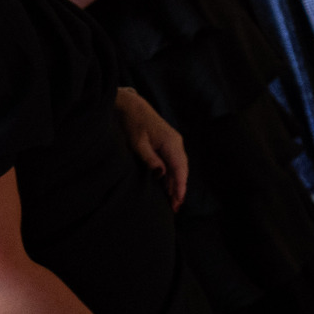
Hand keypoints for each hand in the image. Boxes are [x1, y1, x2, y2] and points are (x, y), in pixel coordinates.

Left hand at [113, 88, 187, 210]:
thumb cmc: (133, 123)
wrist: (132, 106)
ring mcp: (174, 143)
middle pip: (182, 169)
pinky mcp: (168, 144)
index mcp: (171, 142)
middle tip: (175, 208)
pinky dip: (172, 175)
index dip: (180, 186)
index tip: (178, 201)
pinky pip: (174, 162)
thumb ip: (150, 159)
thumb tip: (161, 175)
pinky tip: (168, 186)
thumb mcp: (137, 143)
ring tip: (173, 201)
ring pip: (179, 167)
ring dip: (176, 183)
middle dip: (179, 188)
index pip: (180, 168)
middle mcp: (176, 143)